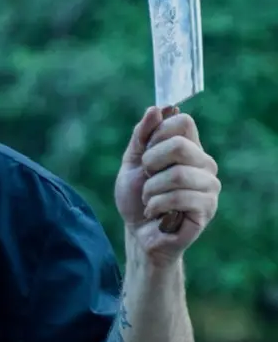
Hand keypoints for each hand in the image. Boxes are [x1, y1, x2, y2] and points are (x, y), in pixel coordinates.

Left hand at [114, 105, 220, 261]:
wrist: (137, 234)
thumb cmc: (136, 197)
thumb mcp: (132, 162)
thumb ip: (142, 135)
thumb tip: (157, 108)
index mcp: (191, 148)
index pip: (183, 121)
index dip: (158, 134)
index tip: (146, 154)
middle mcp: (205, 164)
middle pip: (180, 145)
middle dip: (151, 163)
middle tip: (146, 179)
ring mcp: (210, 187)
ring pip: (178, 174)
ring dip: (151, 189)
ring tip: (149, 200)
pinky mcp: (207, 209)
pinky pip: (180, 197)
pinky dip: (157, 205)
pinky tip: (155, 214)